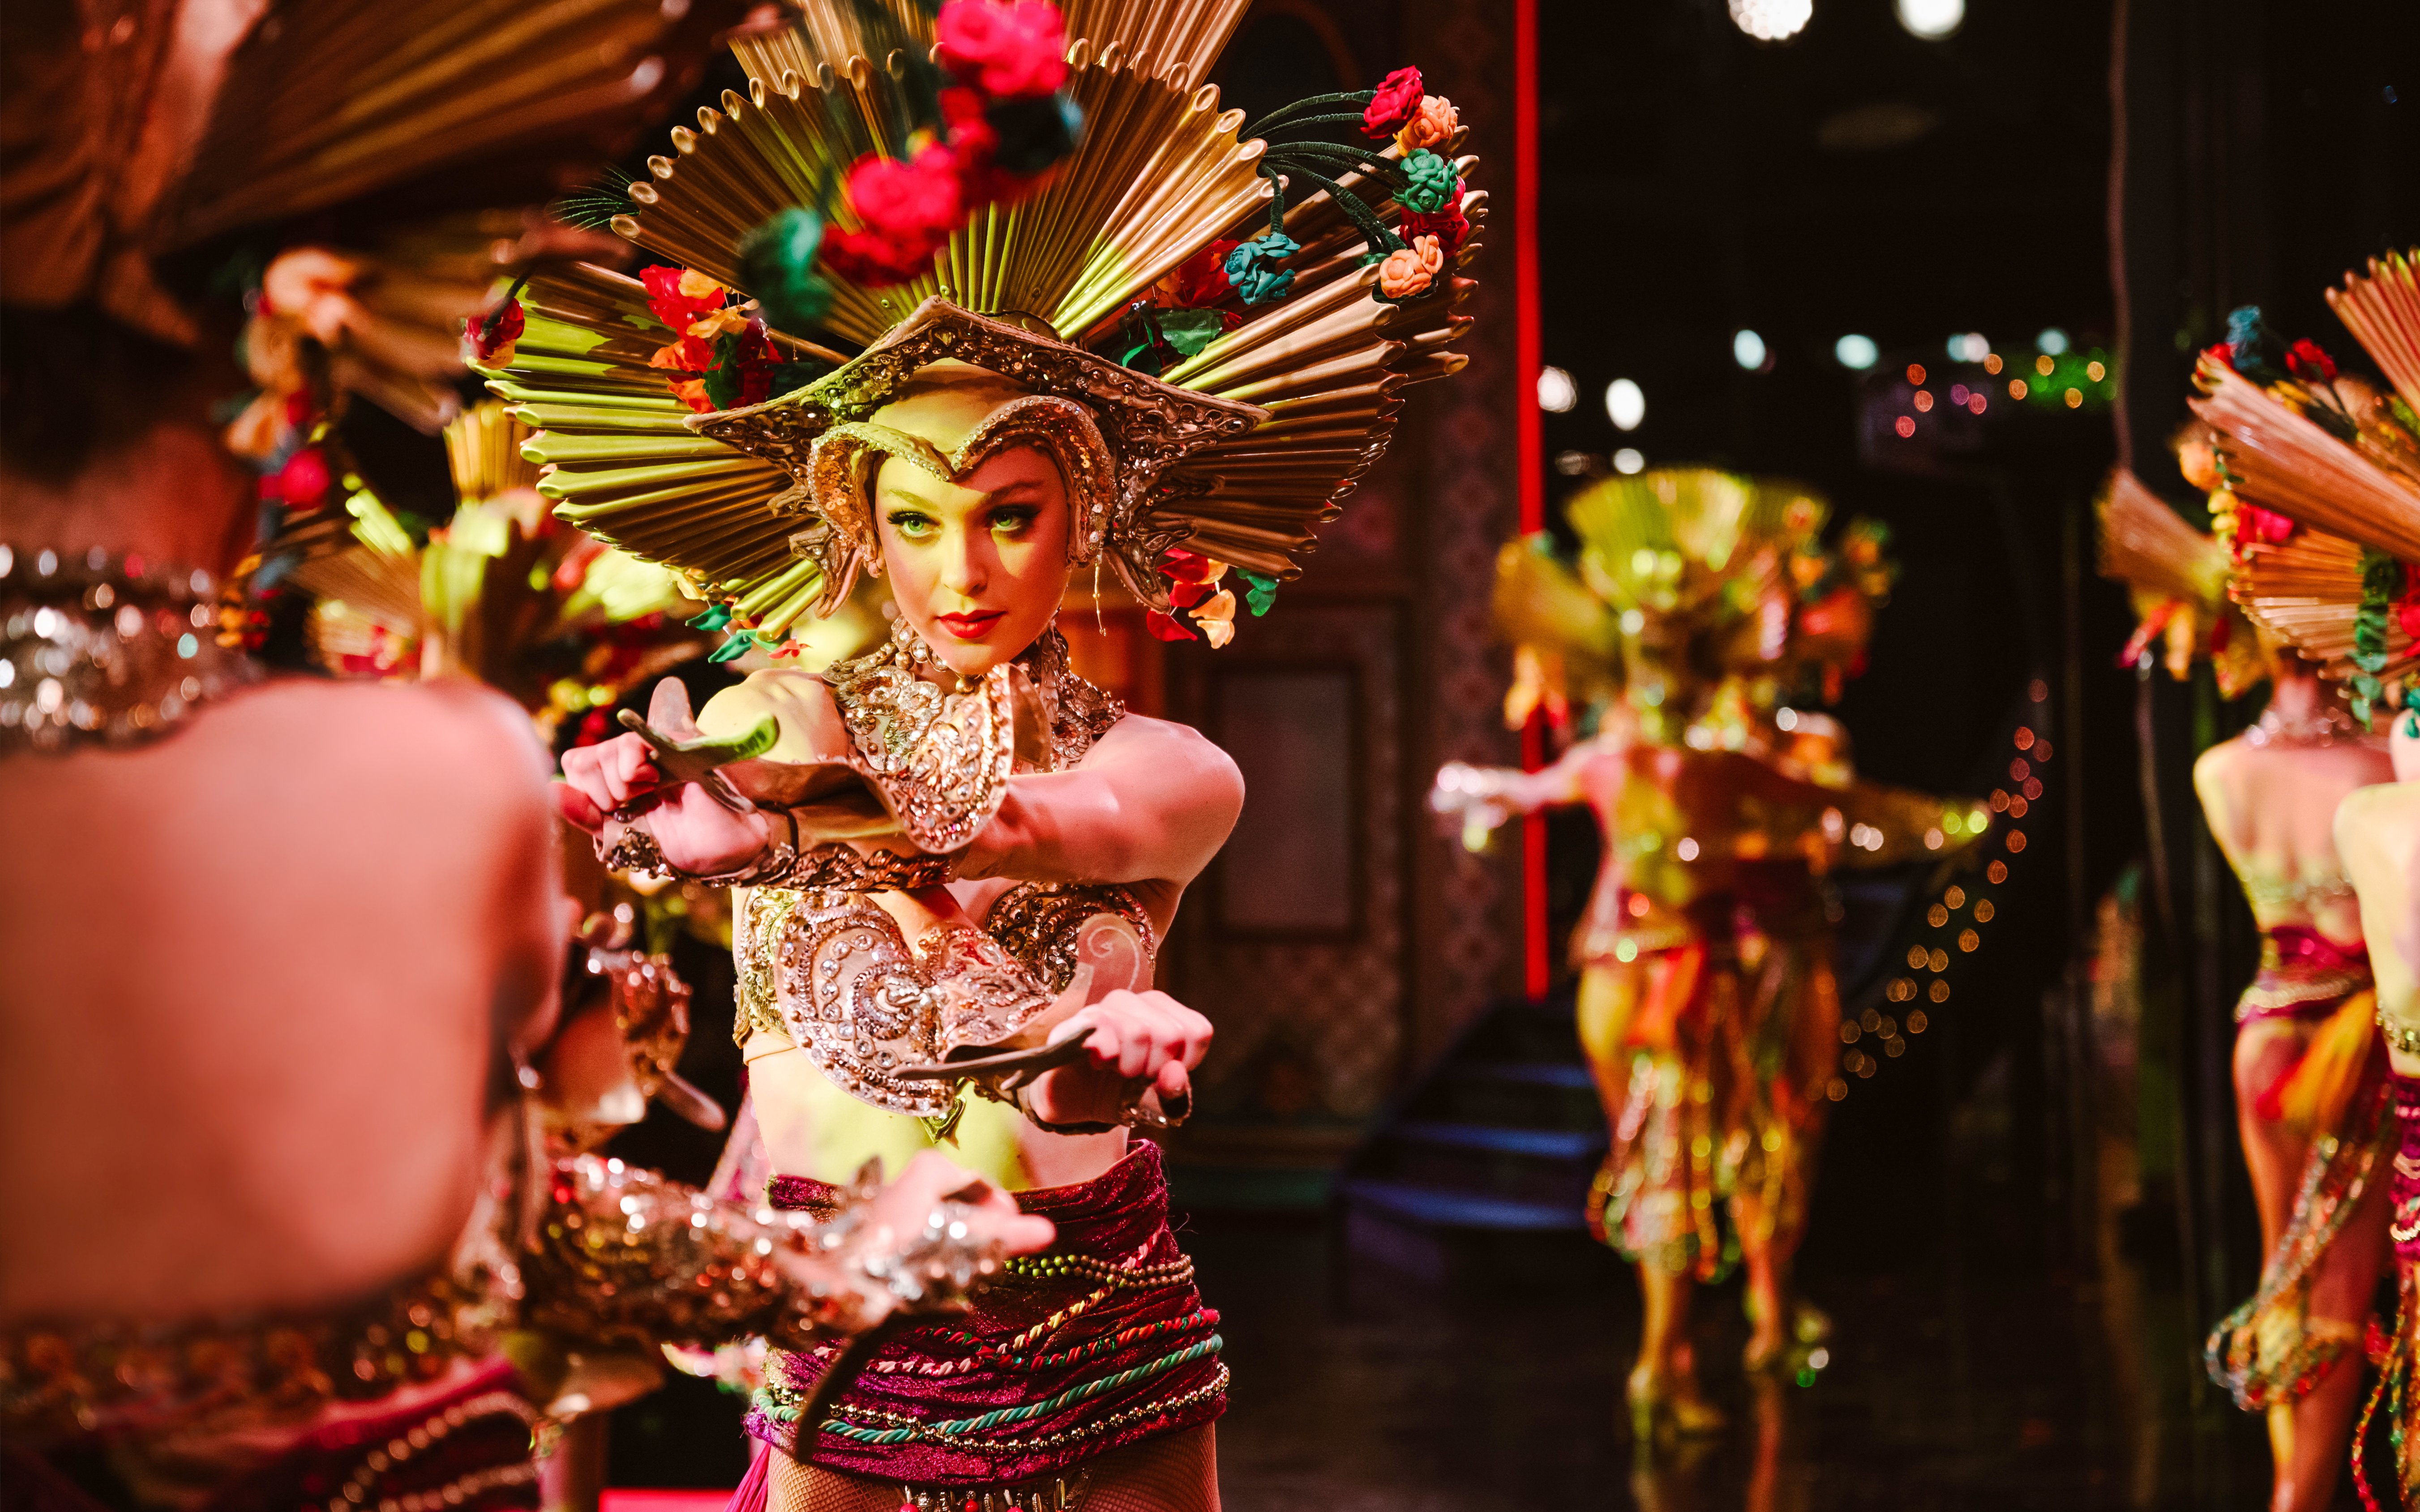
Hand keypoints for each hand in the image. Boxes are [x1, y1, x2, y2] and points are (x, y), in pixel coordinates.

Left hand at [556, 681, 769, 874]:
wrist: (719, 850)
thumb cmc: (674, 843)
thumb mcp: (619, 837)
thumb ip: (585, 816)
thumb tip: (549, 790)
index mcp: (611, 778)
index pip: (574, 764)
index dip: (584, 791)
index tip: (610, 812)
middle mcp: (628, 758)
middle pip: (583, 759)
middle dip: (601, 792)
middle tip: (632, 805)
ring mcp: (651, 748)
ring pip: (605, 750)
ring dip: (620, 783)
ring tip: (650, 794)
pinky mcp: (673, 743)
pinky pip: (634, 739)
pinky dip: (632, 763)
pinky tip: (653, 780)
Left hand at [789, 1151, 1054, 1325]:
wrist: (834, 1281)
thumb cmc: (898, 1255)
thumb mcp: (957, 1243)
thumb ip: (1003, 1235)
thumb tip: (1048, 1231)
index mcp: (932, 1169)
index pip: (983, 1186)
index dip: (1003, 1213)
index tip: (1013, 1237)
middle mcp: (909, 1178)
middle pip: (961, 1203)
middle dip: (978, 1230)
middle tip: (987, 1259)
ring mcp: (891, 1203)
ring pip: (939, 1220)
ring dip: (955, 1244)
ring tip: (960, 1271)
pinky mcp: (878, 1229)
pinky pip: (918, 1234)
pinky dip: (931, 1251)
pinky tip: (930, 1275)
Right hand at [1025, 989, 1210, 1129]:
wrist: (1074, 1102)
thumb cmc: (1120, 1092)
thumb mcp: (1156, 1099)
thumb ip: (1174, 1090)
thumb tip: (1175, 1075)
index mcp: (1164, 1012)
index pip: (1197, 1030)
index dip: (1186, 1061)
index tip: (1164, 1074)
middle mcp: (1136, 1002)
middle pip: (1171, 1033)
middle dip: (1156, 1068)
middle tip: (1135, 1076)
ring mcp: (1105, 1008)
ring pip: (1139, 1031)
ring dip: (1130, 1066)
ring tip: (1115, 1070)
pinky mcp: (1077, 1021)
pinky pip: (1101, 1028)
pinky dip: (1106, 1056)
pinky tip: (1098, 1063)